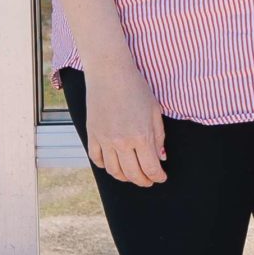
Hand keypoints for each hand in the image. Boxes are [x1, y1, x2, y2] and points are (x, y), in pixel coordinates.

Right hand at [84, 59, 166, 186]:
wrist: (110, 73)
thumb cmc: (136, 88)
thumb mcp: (155, 111)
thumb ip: (158, 137)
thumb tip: (160, 158)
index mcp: (142, 136)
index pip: (151, 168)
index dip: (158, 177)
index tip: (161, 177)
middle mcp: (122, 142)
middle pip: (133, 174)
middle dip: (143, 181)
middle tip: (149, 180)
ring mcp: (105, 140)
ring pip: (114, 171)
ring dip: (125, 177)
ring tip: (132, 174)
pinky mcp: (92, 135)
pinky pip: (97, 160)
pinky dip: (106, 166)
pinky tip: (114, 164)